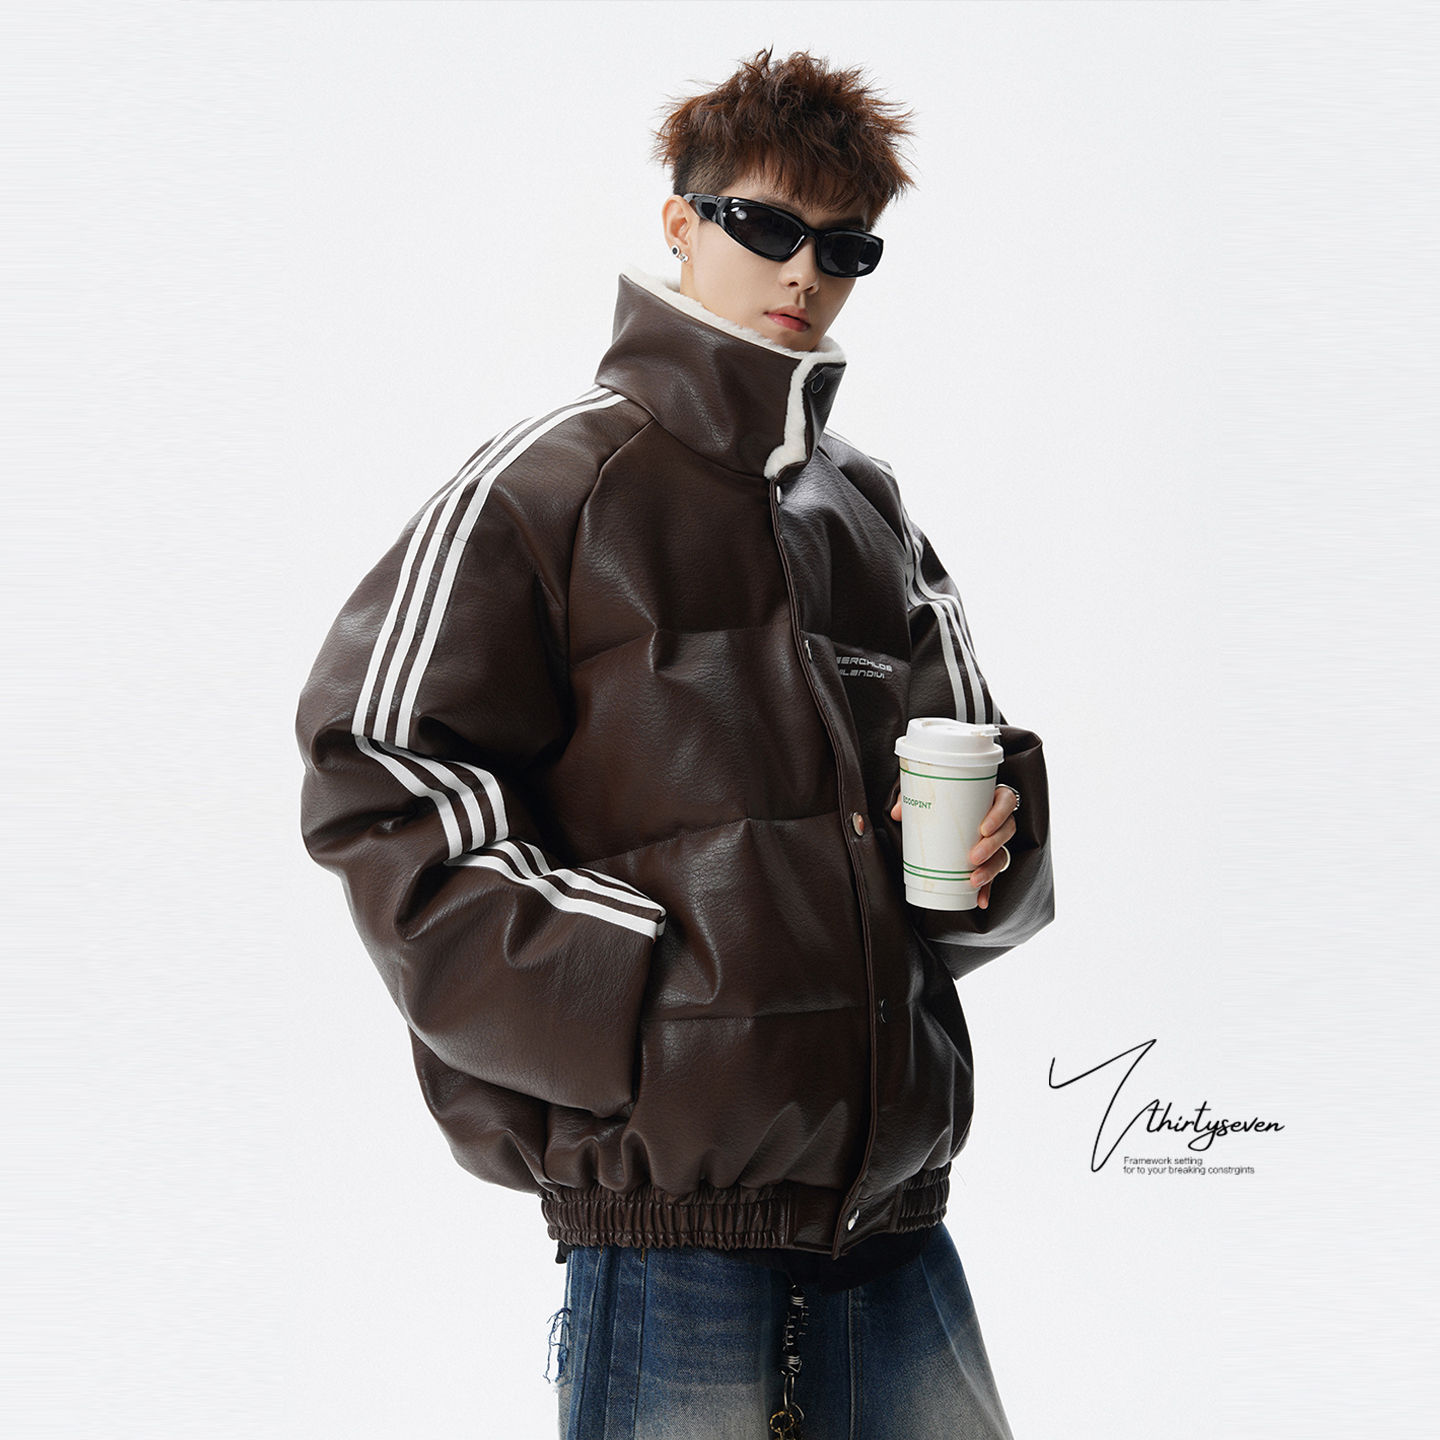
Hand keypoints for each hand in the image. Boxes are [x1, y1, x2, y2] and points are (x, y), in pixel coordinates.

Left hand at [889, 785, 1018, 909]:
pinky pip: (994, 875)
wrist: (948, 813)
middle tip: (973, 856)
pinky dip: (987, 889)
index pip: (1007, 801)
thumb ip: (914, 797)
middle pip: (1008, 830)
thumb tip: (897, 813)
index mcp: (990, 797)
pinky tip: (980, 900)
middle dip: (992, 846)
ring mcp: (997, 841)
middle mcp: (999, 820)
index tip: (983, 828)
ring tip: (973, 880)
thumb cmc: (945, 799)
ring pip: (1002, 854)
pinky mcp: (991, 859)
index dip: (1000, 814)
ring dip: (990, 870)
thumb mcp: (931, 794)